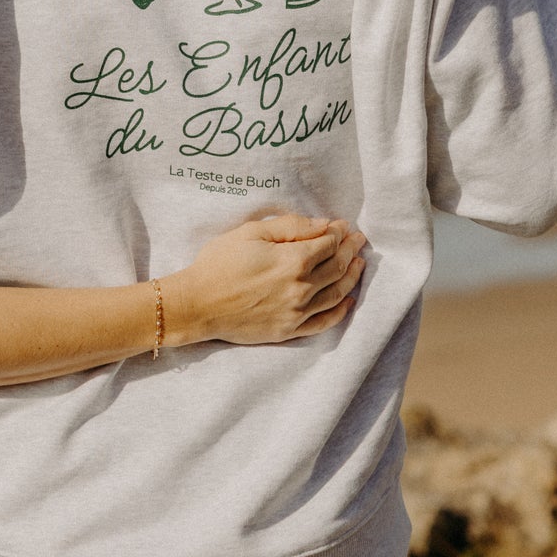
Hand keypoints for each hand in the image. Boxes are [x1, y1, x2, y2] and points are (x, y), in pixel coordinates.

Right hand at [163, 214, 365, 346]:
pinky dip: (340, 311)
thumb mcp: (251, 232)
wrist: (198, 304)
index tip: (344, 225)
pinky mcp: (289, 330)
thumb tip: (323, 225)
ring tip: (359, 264)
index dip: (338, 233)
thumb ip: (290, 227)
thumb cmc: (219, 263)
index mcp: (292, 261)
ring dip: (351, 277)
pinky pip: (324, 322)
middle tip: (358, 240)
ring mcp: (297, 313)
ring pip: (336, 294)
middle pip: (336, 267)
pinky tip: (347, 300)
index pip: (327, 244)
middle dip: (350, 250)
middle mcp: (301, 288)